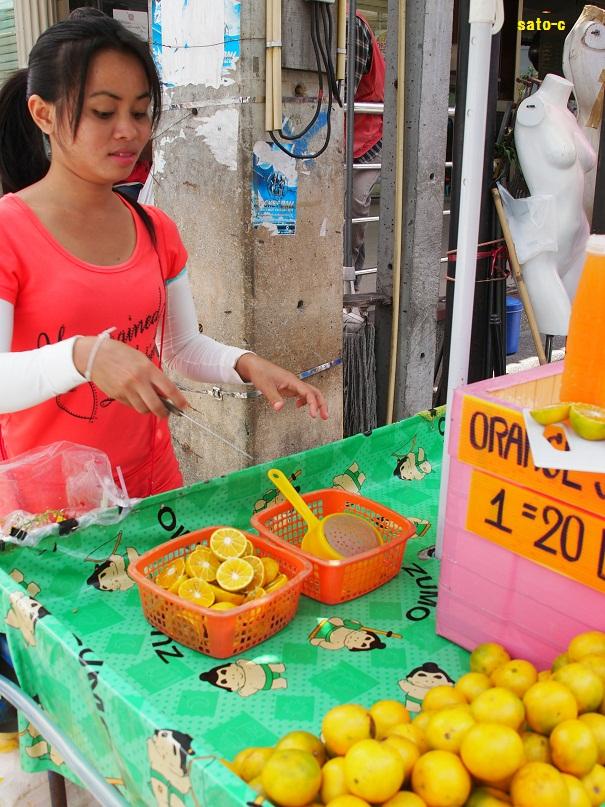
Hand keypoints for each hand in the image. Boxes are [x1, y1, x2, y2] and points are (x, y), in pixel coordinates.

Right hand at [73, 336, 187, 417]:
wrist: (94, 355)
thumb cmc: (121, 354)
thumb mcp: (141, 360)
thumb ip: (154, 376)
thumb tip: (164, 393)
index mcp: (147, 369)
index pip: (168, 388)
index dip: (179, 400)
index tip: (185, 406)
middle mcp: (138, 381)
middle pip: (156, 406)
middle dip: (164, 413)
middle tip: (167, 413)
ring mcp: (126, 390)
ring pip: (143, 409)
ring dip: (149, 409)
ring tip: (149, 403)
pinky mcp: (117, 396)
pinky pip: (131, 406)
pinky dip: (136, 404)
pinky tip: (135, 396)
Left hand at [235, 353, 328, 419]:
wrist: (255, 365)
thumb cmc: (260, 372)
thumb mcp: (265, 386)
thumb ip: (274, 397)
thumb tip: (280, 408)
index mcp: (292, 381)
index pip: (308, 392)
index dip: (313, 404)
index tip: (313, 415)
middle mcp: (295, 382)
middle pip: (315, 391)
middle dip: (321, 404)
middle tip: (325, 416)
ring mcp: (293, 384)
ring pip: (310, 393)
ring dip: (315, 403)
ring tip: (316, 415)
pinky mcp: (289, 387)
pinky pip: (302, 393)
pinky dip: (304, 401)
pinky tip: (298, 406)